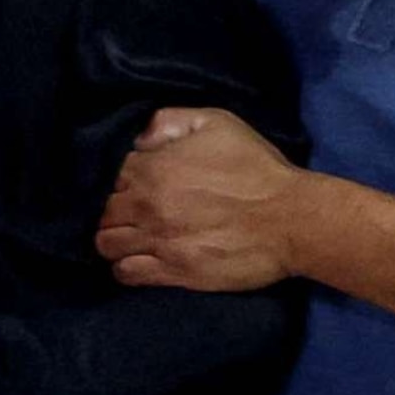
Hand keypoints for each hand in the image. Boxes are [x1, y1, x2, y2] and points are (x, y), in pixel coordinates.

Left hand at [96, 108, 307, 292]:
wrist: (293, 219)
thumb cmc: (257, 168)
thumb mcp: (217, 123)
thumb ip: (169, 121)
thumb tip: (138, 136)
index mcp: (154, 168)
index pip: (106, 174)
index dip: (114, 178)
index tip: (127, 183)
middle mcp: (147, 206)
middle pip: (101, 210)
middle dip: (109, 209)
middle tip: (128, 211)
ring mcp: (158, 241)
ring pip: (106, 243)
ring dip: (113, 238)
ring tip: (130, 236)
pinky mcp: (173, 271)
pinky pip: (125, 273)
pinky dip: (124, 267)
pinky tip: (137, 259)